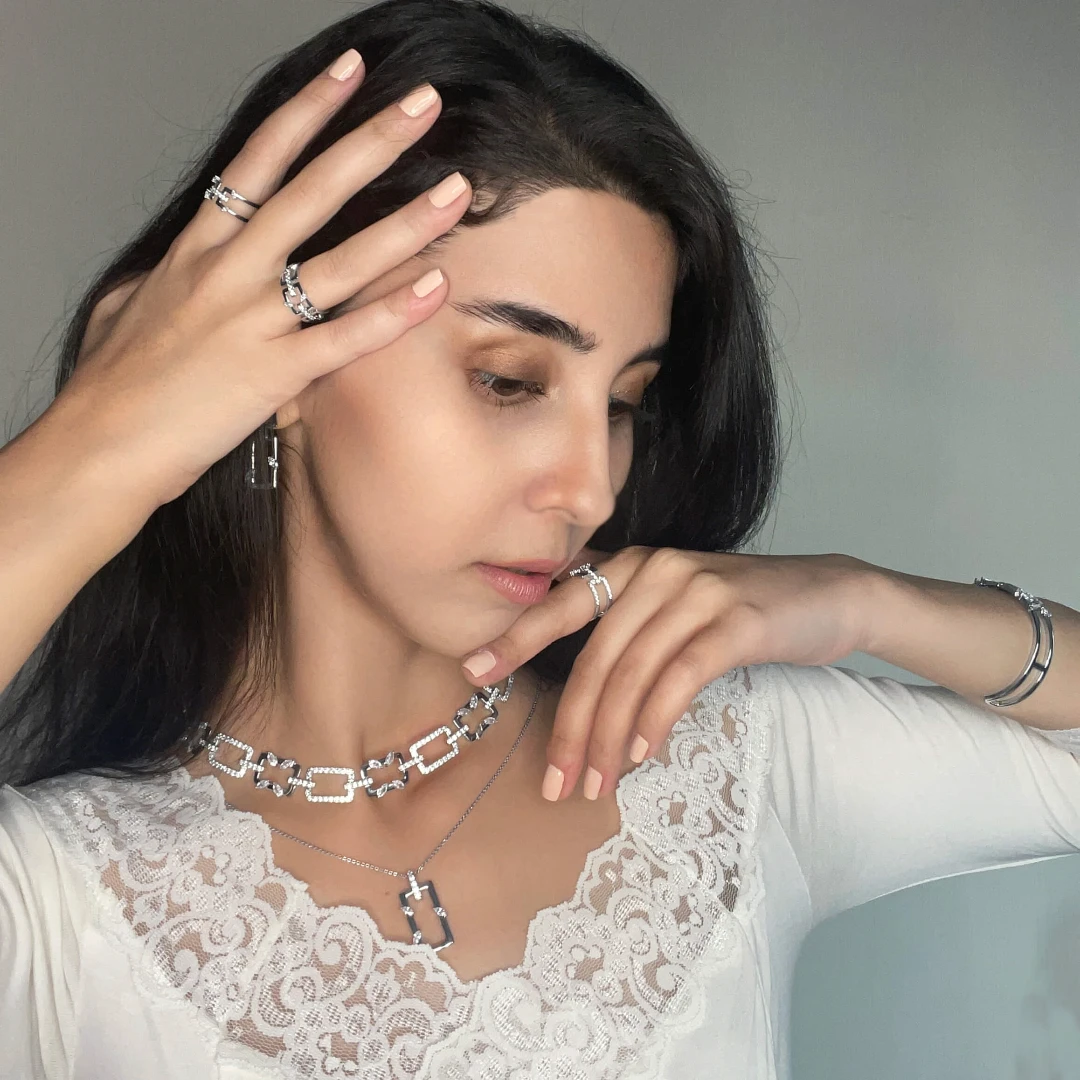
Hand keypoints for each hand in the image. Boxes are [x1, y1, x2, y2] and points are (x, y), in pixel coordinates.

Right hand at [56, 53, 470, 511]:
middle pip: (312, 189)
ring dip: (406, 222)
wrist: (100, 444)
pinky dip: (392, 313)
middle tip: (423, 105)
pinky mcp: (273, 375)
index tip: (349, 75)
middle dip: (372, 141)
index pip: (259, 161)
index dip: (307, 111)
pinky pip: (344, 338)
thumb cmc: (113, 381)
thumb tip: (183, 257)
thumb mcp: (131, 303)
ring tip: (457, 189)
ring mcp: (253, 321)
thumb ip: (169, 272)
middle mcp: (229, 271)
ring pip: (342, 259)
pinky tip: (436, 288)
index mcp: (197, 248)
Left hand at [461, 546, 876, 799]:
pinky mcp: (736, 620)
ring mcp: (697, 591)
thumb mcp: (674, 605)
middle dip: (568, 725)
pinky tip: (639, 756)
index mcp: (632, 566)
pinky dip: (654, 719)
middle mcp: (657, 569)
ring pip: (632, 673)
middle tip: (552, 782)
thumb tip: (573, 678)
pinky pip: (679, 675)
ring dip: (606, 737)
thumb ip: (626, 624)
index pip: (562, 604)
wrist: (826, 596)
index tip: (472, 672)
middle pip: (595, 657)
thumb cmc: (738, 612)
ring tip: (592, 786)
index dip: (516, 638)